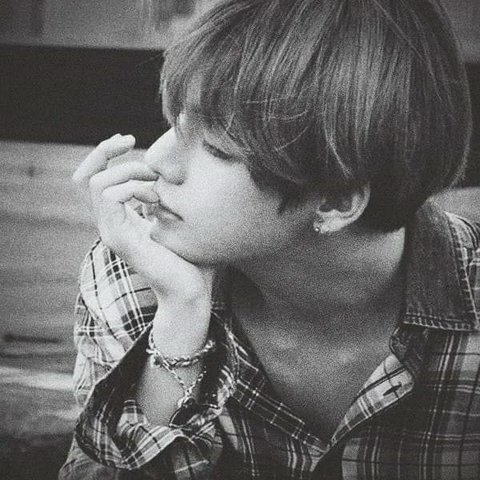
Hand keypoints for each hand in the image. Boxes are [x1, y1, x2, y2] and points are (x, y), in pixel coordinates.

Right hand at [72, 134, 214, 315]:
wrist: (191, 290)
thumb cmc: (190, 256)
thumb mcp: (175, 216)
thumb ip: (164, 194)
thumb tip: (170, 170)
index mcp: (119, 217)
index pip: (93, 178)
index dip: (104, 152)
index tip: (128, 139)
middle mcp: (109, 224)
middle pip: (84, 176)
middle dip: (107, 152)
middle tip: (138, 150)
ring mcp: (111, 233)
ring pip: (97, 183)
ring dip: (129, 173)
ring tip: (155, 184)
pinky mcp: (120, 240)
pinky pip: (110, 198)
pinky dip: (133, 188)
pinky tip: (156, 199)